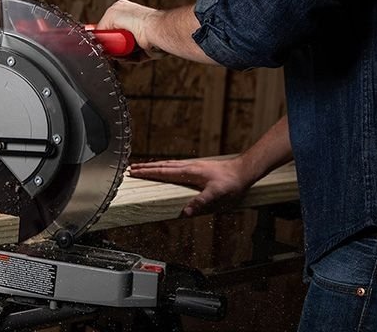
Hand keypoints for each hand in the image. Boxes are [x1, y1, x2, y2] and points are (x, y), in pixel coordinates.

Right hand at [97, 0, 161, 51]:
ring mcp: (138, 36)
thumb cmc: (139, 21)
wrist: (156, 33)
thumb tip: (95, 37)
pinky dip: (129, 59)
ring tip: (122, 51)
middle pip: (113, 39)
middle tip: (110, 48)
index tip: (99, 41)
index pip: (106, 25)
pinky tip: (129, 56)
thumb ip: (99, 27)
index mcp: (122, 11)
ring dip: (119, 54)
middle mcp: (131, 22)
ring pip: (121, 50)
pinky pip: (131, 57)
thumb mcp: (110, 16)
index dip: (103, 34)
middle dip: (111, 46)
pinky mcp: (145, 48)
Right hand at [128, 157, 257, 216]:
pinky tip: (167, 169)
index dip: (147, 172)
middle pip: (162, 166)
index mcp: (189, 172)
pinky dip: (165, 166)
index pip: (163, 172)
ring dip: (154, 166)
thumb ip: (201, 203)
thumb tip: (185, 212)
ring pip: (168, 164)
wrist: (244, 171)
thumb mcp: (217, 195)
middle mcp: (189, 166)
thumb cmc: (232, 183)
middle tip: (131, 168)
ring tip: (144, 167)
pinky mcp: (198, 167)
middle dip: (146, 167)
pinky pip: (175, 165)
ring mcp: (193, 166)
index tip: (133, 172)